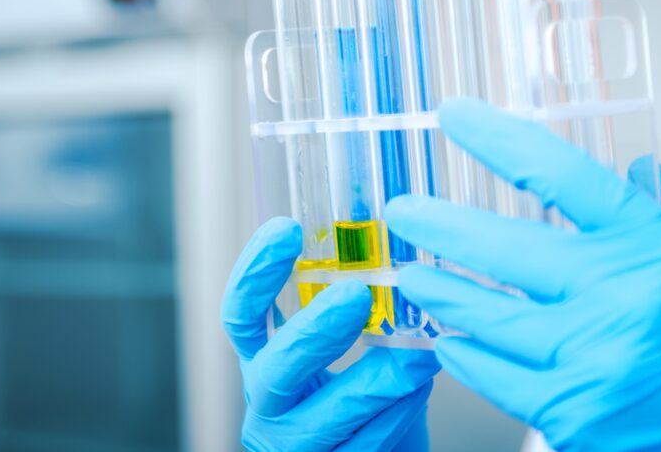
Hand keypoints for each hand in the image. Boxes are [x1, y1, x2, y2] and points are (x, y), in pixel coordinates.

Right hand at [221, 217, 438, 451]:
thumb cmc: (359, 409)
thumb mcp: (344, 356)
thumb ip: (358, 315)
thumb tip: (404, 261)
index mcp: (264, 362)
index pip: (241, 315)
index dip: (255, 273)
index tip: (285, 230)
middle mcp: (268, 405)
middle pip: (275, 366)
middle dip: (315, 329)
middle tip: (356, 295)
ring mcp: (294, 448)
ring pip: (328, 414)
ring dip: (380, 379)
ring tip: (420, 355)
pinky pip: (365, 446)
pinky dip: (398, 416)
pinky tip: (419, 392)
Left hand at [386, 98, 660, 450]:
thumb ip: (657, 210)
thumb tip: (631, 163)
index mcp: (652, 245)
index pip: (560, 173)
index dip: (497, 138)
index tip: (453, 116)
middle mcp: (621, 294)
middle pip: (504, 248)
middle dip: (439, 225)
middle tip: (403, 210)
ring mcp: (594, 357)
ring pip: (488, 315)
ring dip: (441, 290)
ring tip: (414, 274)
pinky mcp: (573, 411)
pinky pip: (496, 375)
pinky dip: (464, 354)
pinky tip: (448, 339)